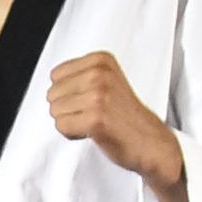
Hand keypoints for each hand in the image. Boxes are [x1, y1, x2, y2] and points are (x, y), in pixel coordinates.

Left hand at [49, 51, 181, 187]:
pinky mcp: (96, 118)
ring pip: (55, 110)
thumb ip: (80, 75)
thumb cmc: (125, 115)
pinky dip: (72, 133)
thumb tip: (51, 82)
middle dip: (68, 108)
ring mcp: (98, 95)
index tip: (90, 99)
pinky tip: (92, 131)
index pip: (56, 75)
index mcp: (101, 60)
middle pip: (53, 93)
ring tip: (94, 122)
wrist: (150, 141)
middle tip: (93, 113)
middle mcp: (100, 74)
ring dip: (71, 121)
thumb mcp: (107, 80)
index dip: (68, 92)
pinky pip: (62, 126)